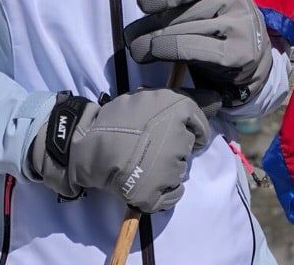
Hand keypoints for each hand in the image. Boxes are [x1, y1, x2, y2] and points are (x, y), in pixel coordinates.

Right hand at [28, 88, 210, 211]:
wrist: (90, 146)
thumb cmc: (116, 119)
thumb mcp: (145, 98)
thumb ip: (172, 102)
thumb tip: (204, 101)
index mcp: (179, 110)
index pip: (200, 123)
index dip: (195, 130)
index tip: (186, 135)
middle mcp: (181, 137)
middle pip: (187, 147)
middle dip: (174, 147)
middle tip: (150, 147)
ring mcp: (171, 166)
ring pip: (179, 170)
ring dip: (167, 168)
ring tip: (143, 163)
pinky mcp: (159, 192)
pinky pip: (173, 194)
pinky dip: (166, 193)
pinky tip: (150, 184)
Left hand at [124, 0, 271, 107]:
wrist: (253, 55)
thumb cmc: (218, 22)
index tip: (142, 4)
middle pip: (181, 12)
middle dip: (150, 25)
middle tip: (131, 37)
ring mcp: (239, 25)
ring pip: (185, 31)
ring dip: (153, 42)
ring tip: (137, 49)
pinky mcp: (239, 53)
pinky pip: (196, 49)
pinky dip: (171, 49)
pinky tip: (157, 51)